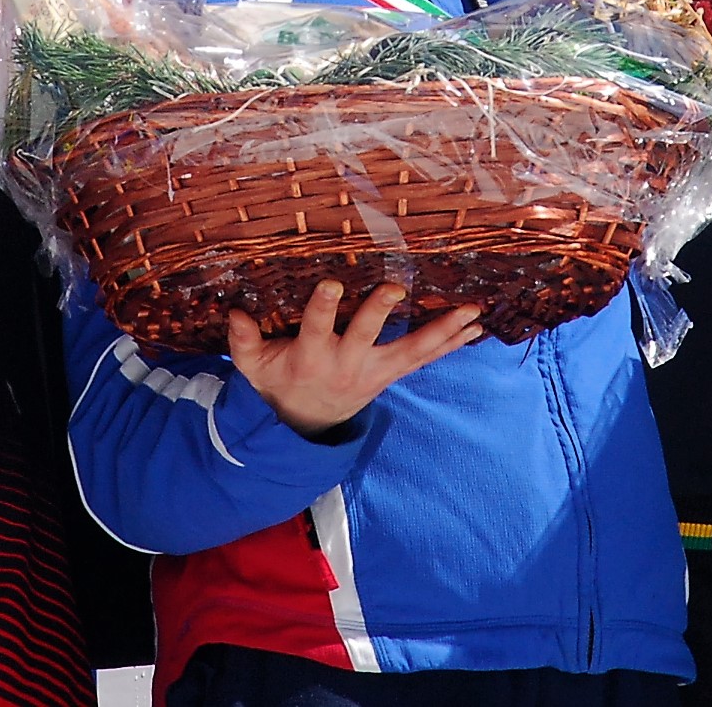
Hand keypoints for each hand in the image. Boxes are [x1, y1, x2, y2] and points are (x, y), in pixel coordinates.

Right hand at [226, 280, 482, 436]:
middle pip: (364, 336)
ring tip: (471, 312)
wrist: (305, 426)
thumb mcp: (254, 369)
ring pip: (410, 351)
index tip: (331, 285)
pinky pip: (426, 359)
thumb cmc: (279, 384)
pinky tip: (476, 328)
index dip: (322, 308)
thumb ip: (244, 342)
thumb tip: (235, 313)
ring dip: (441, 331)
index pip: (315, 329)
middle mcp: (347, 364)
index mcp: (311, 357)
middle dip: (378, 313)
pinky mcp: (391, 374)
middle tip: (394, 288)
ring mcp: (374, 372)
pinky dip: (450, 343)